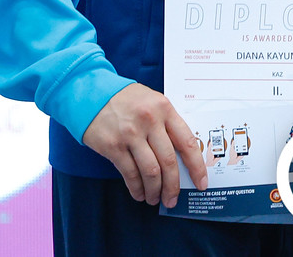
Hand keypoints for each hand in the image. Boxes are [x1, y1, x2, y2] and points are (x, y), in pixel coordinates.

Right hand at [81, 83, 206, 206]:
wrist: (91, 92)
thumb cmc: (126, 99)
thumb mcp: (153, 101)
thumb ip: (167, 122)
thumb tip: (182, 153)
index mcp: (165, 109)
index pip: (187, 142)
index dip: (196, 166)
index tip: (201, 182)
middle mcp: (150, 121)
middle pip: (169, 161)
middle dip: (173, 185)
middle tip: (173, 199)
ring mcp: (131, 134)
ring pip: (150, 171)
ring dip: (155, 190)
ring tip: (154, 199)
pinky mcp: (113, 146)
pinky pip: (129, 173)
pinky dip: (136, 187)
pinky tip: (139, 194)